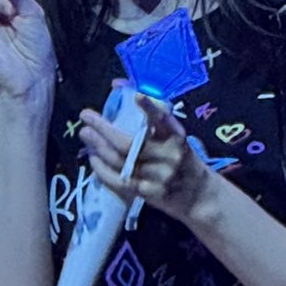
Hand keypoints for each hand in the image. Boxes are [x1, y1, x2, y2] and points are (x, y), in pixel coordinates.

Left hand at [80, 92, 214, 225]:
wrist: (200, 197)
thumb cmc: (184, 161)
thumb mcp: (177, 139)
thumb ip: (155, 120)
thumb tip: (122, 88)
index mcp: (177, 139)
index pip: (164, 120)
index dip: (150, 108)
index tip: (137, 95)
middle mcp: (168, 158)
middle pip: (130, 144)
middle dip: (104, 129)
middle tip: (86, 116)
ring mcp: (158, 178)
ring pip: (121, 162)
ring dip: (99, 148)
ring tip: (85, 134)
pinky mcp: (148, 194)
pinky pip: (120, 182)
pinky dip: (103, 171)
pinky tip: (94, 159)